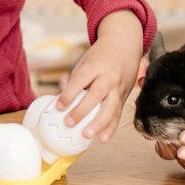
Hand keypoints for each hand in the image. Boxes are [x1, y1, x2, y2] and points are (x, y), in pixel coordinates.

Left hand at [55, 12, 143, 142]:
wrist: (125, 45)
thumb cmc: (100, 56)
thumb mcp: (85, 62)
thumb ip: (75, 81)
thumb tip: (60, 101)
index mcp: (96, 65)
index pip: (81, 79)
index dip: (70, 93)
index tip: (59, 106)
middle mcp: (109, 76)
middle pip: (96, 95)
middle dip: (82, 110)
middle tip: (69, 123)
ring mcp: (118, 87)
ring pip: (111, 107)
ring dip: (99, 123)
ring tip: (87, 135)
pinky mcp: (124, 96)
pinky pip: (118, 114)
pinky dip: (111, 128)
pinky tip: (102, 139)